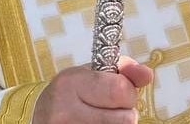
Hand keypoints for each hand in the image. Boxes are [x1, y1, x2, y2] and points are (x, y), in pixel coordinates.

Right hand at [32, 56, 152, 123]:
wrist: (42, 118)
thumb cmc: (72, 93)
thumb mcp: (91, 74)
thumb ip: (122, 71)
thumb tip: (147, 74)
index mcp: (71, 83)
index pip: (120, 90)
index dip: (127, 93)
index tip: (118, 92)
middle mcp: (66, 110)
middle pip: (126, 119)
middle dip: (125, 113)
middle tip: (109, 109)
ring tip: (101, 119)